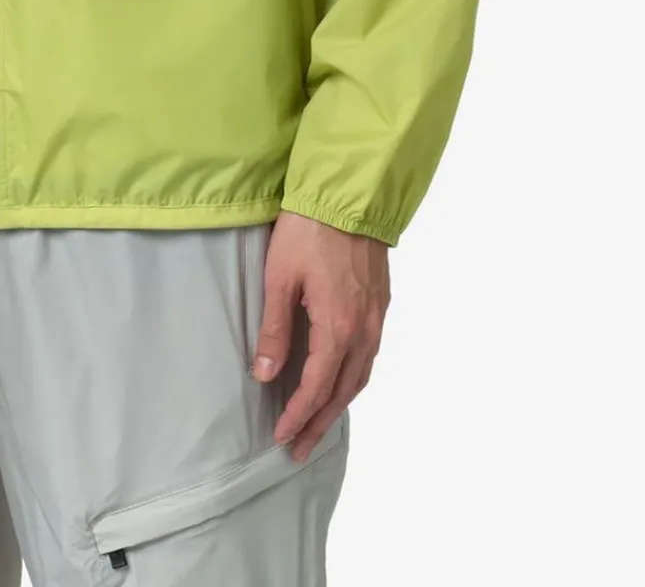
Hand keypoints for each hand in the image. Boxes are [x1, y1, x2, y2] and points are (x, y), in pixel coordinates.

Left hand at [253, 212, 389, 461]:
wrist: (348, 196)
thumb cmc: (308, 232)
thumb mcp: (280, 278)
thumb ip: (274, 329)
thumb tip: (263, 374)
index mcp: (338, 328)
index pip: (316, 386)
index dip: (298, 415)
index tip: (281, 436)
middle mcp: (364, 332)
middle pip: (342, 392)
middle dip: (319, 423)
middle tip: (298, 448)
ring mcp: (377, 320)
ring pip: (360, 378)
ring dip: (337, 406)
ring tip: (316, 426)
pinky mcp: (380, 306)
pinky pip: (369, 358)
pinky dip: (353, 381)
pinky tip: (340, 384)